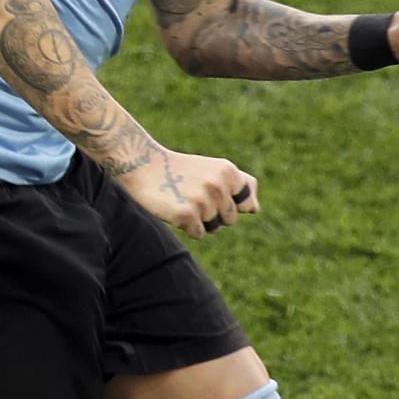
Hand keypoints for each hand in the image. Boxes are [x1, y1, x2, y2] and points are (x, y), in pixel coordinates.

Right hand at [119, 148, 259, 237]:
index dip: (231, 204)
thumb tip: (255, 210)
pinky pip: (198, 233)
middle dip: (215, 214)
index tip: (213, 192)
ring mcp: (203, 200)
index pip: (247, 205)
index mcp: (229, 172)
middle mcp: (218, 185)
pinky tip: (175, 209)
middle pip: (231, 219)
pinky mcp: (186, 215)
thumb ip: (241, 186)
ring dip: (200, 220)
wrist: (142, 164)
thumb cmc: (182, 171)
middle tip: (193, 195)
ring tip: (183, 199)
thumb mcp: (216, 169)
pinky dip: (188, 227)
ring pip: (214, 227)